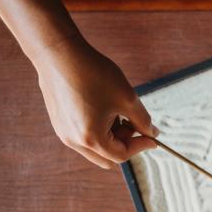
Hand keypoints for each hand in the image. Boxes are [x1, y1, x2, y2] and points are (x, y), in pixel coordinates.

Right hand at [34, 35, 157, 168]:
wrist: (58, 53)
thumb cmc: (94, 74)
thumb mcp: (127, 98)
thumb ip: (143, 120)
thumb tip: (152, 133)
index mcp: (91, 139)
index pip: (122, 155)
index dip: (141, 146)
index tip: (152, 136)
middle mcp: (74, 141)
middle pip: (107, 158)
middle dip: (126, 145)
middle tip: (134, 125)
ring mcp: (63, 133)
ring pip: (96, 148)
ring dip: (112, 137)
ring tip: (117, 111)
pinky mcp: (59, 122)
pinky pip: (84, 136)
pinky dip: (99, 130)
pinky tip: (103, 107)